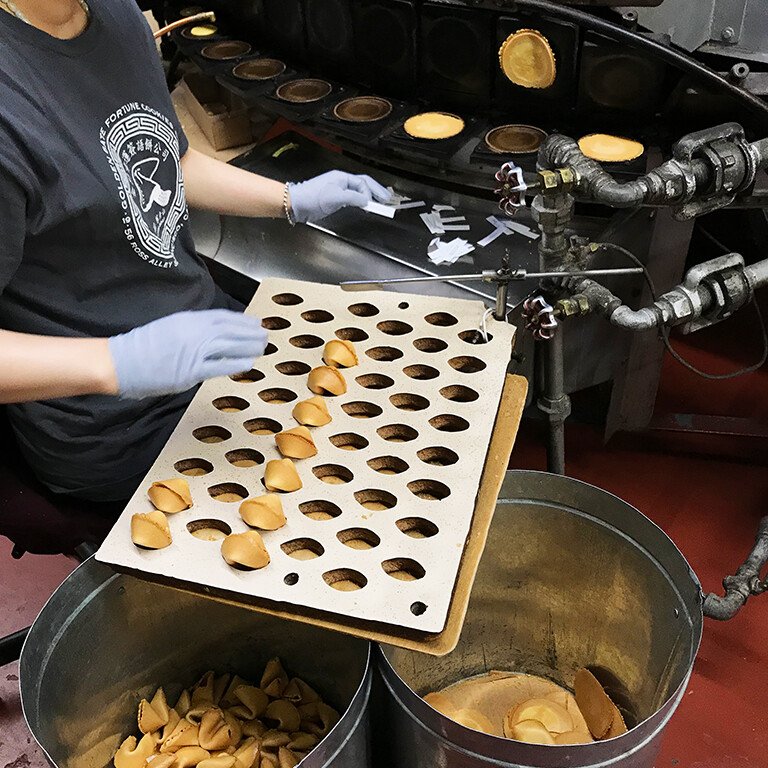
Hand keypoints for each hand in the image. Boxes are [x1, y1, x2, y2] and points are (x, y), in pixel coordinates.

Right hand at [109, 310, 267, 399]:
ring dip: (249, 346)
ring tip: (262, 348)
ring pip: (230, 346)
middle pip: (230, 330)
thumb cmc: (142, 346)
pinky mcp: (191, 371)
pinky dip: (236, 364)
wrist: (121, 361)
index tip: (255, 322)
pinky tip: (249, 363)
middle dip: (250, 332)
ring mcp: (194, 351)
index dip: (242, 320)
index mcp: (188, 319)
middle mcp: (194, 332)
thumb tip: (211, 333)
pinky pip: (220, 366)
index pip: (222, 317)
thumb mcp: (169, 327)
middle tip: (266, 334)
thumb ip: (191, 329)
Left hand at [288, 170, 390, 223]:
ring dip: (369, 196)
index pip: (363, 182)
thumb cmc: (313, 197)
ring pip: (358, 190)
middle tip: (387, 200)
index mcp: (342, 177)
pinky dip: (360, 201)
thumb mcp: (336, 197)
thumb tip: (367, 201)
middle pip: (363, 184)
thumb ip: (353, 198)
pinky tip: (364, 206)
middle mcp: (341, 181)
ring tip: (379, 203)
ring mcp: (338, 190)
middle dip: (376, 191)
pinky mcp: (334, 198)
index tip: (376, 204)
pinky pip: (352, 197)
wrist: (297, 203)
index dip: (371, 192)